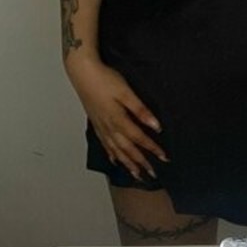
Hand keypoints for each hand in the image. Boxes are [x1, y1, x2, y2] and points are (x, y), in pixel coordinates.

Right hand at [68, 58, 167, 180]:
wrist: (82, 73)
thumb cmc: (105, 80)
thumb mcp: (126, 92)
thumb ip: (140, 110)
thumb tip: (156, 126)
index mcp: (118, 120)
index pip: (139, 138)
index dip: (152, 148)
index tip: (164, 157)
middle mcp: (109, 127)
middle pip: (127, 149)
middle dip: (141, 162)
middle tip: (152, 174)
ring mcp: (101, 127)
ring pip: (116, 150)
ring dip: (127, 163)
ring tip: (136, 174)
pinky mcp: (96, 123)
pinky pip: (105, 144)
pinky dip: (111, 154)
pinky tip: (115, 160)